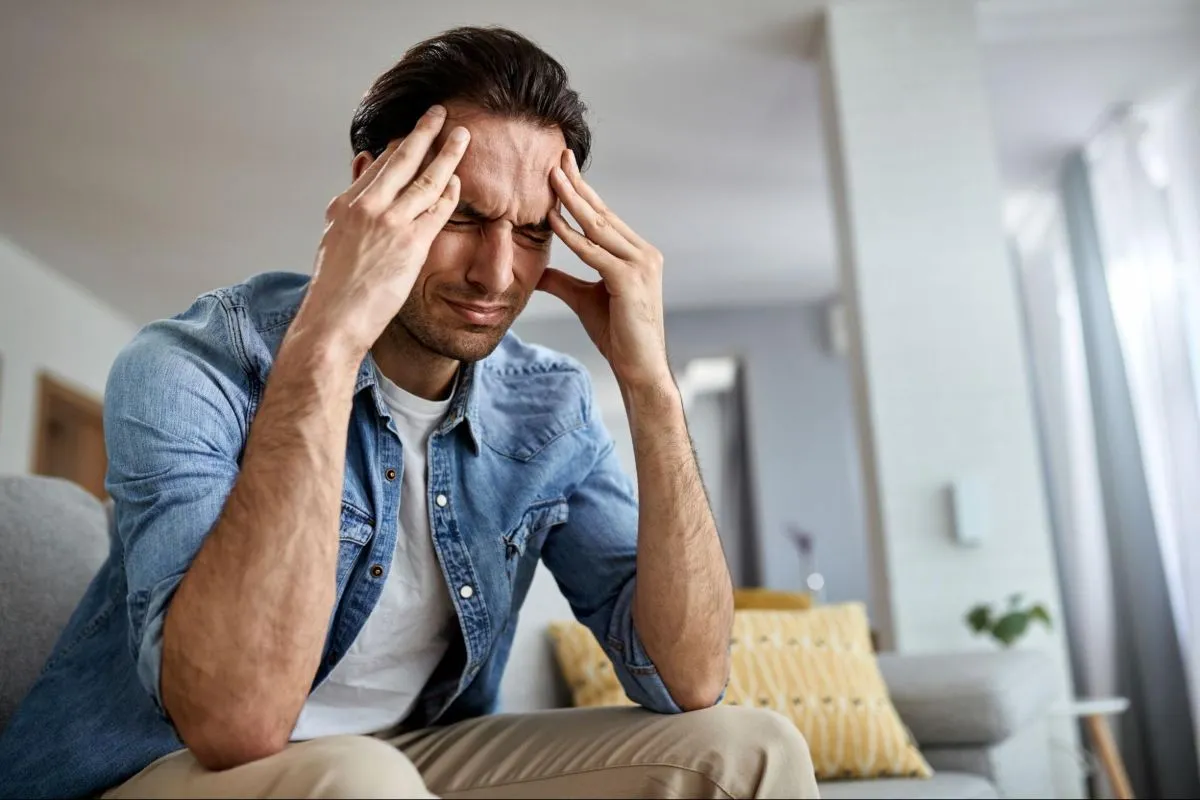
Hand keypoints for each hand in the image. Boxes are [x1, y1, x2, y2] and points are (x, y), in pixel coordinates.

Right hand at [297, 106, 467, 357]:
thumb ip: (352, 202)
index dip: (400, 147)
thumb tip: (364, 165)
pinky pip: (437, 210)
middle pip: (401, 160)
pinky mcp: (410, 244)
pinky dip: (450, 192)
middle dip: (424, 132)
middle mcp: (367, 207)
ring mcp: (389, 223)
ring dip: (446, 154)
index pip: (379, 166)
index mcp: (346, 204)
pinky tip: (460, 179)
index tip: (416, 132)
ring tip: (462, 136)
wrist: (333, 320)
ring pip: (425, 179)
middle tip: (440, 113)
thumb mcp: (335, 238)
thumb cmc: (336, 288)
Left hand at [539, 150, 671, 389]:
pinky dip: (572, 236)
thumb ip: (563, 281)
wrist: (639, 368)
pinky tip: (553, 220)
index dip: (582, 192)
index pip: (604, 217)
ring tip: (551, 176)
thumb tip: (538, 271)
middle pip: (602, 213)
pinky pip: (594, 252)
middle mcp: (643, 253)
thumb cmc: (618, 335)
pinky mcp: (629, 279)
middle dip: (578, 185)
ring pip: (598, 226)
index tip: (563, 169)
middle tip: (557, 157)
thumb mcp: (584, 300)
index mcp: (637, 254)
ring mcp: (640, 265)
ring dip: (573, 200)